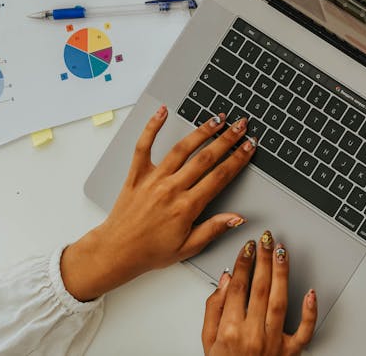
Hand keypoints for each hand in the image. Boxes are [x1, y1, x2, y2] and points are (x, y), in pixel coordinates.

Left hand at [60, 108, 256, 300]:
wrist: (116, 252)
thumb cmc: (151, 252)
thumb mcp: (188, 248)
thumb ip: (214, 229)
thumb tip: (238, 217)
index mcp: (186, 207)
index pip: (220, 176)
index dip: (238, 159)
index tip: (249, 146)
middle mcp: (171, 189)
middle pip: (205, 158)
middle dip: (227, 139)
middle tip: (241, 126)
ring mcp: (153, 179)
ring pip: (181, 149)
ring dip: (201, 131)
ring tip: (217, 119)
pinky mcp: (136, 174)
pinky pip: (144, 146)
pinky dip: (152, 127)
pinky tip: (163, 112)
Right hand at [203, 234, 316, 355]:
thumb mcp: (207, 341)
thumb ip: (213, 309)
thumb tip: (226, 281)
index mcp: (229, 330)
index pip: (238, 287)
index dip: (243, 262)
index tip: (247, 247)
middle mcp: (252, 334)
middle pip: (259, 288)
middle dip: (263, 259)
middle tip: (266, 239)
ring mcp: (273, 342)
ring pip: (280, 300)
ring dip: (282, 273)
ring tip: (282, 252)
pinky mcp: (290, 352)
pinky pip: (304, 330)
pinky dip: (310, 311)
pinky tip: (312, 292)